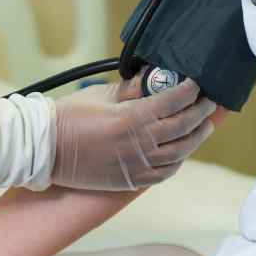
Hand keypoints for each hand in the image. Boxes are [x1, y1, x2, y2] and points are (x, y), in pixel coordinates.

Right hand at [52, 76, 218, 189]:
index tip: (196, 84)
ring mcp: (137, 164)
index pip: (173, 102)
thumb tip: (154, 76)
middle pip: (183, 125)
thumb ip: (132, 88)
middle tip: (208, 102)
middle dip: (200, 111)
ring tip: (203, 125)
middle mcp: (140, 143)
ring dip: (196, 136)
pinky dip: (178, 161)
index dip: (189, 91)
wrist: (46, 149)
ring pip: (180, 151)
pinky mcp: (131, 180)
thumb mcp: (101, 94)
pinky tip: (182, 151)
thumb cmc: (70, 117)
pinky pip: (164, 173)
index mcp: (132, 118)